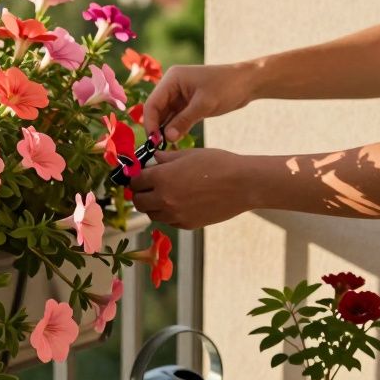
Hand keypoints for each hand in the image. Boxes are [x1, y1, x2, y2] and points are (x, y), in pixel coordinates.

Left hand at [129, 148, 256, 228]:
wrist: (243, 185)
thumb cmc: (218, 164)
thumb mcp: (188, 155)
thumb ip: (165, 158)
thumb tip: (151, 159)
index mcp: (162, 178)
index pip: (135, 181)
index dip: (137, 177)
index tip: (141, 175)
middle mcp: (164, 198)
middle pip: (138, 201)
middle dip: (140, 193)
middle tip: (149, 187)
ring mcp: (175, 215)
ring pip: (152, 214)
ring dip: (153, 205)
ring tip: (165, 195)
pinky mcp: (186, 224)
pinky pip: (168, 221)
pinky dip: (168, 214)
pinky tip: (179, 203)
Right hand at [141, 62, 257, 142]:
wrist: (248, 82)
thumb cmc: (227, 86)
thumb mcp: (204, 104)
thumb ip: (184, 121)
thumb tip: (167, 138)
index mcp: (172, 79)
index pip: (152, 103)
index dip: (150, 123)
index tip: (153, 140)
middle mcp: (172, 86)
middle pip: (156, 110)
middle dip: (156, 128)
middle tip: (158, 147)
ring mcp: (179, 95)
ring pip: (165, 116)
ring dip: (165, 130)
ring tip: (165, 147)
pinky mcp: (188, 104)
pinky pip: (176, 118)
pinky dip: (175, 129)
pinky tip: (174, 141)